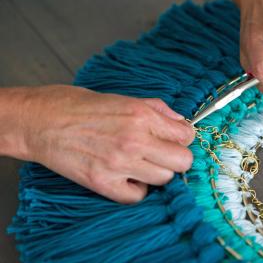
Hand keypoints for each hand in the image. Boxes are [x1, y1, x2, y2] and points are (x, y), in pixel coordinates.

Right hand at [14, 85, 194, 202]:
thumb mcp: (124, 98)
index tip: (175, 139)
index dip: (183, 138)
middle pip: (182, 162)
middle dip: (177, 157)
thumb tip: (181, 123)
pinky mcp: (102, 184)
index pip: (186, 136)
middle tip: (163, 153)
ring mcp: (119, 164)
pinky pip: (137, 196)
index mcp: (141, 116)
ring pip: (164, 180)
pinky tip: (128, 176)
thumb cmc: (80, 107)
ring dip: (156, 172)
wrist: (42, 121)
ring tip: (141, 163)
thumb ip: (158, 109)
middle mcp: (134, 140)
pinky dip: (136, 189)